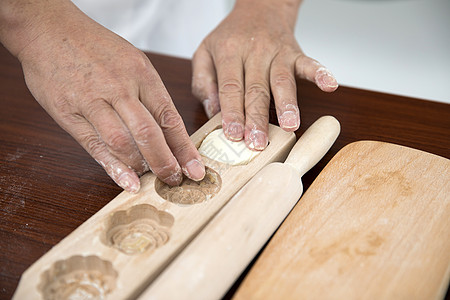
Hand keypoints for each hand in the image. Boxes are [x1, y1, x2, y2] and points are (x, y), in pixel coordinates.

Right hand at [14, 2, 204, 192]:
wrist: (49, 30)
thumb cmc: (95, 47)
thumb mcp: (132, 61)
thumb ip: (149, 94)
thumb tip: (167, 131)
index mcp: (141, 73)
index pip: (169, 117)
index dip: (184, 147)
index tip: (195, 168)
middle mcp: (120, 87)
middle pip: (149, 133)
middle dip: (166, 163)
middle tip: (175, 179)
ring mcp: (92, 101)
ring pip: (123, 142)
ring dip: (141, 166)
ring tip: (152, 180)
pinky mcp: (69, 113)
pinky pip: (94, 145)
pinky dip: (113, 167)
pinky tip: (126, 181)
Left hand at [192, 0, 337, 149]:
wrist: (259, 8)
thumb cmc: (232, 36)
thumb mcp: (205, 52)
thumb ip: (203, 81)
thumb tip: (212, 111)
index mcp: (229, 53)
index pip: (230, 87)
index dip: (232, 112)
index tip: (234, 134)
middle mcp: (254, 52)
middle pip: (256, 89)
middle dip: (257, 118)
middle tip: (258, 141)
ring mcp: (277, 53)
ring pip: (282, 81)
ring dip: (287, 104)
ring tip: (289, 126)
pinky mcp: (295, 53)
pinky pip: (309, 63)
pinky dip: (321, 73)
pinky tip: (329, 85)